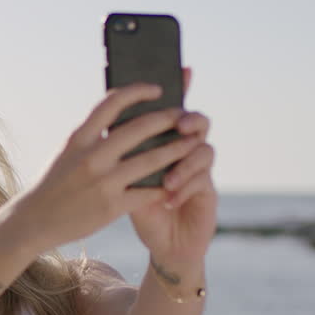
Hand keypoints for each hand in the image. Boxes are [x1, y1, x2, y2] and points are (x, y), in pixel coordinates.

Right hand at [17, 82, 184, 250]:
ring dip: (176, 150)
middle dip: (168, 119)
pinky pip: (148, 191)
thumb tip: (122, 114)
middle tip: (184, 116)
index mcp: (79, 137)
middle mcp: (92, 156)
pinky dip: (165, 185)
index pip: (113, 102)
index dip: (138, 91)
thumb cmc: (55, 183)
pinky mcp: (112, 206)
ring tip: (191, 144)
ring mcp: (103, 182)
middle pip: (140, 128)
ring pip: (151, 160)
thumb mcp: (68, 152)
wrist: (36, 220)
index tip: (157, 89)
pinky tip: (178, 180)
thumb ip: (92, 135)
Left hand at [127, 66, 217, 264]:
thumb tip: (107, 122)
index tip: (183, 69)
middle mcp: (185, 150)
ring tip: (167, 180)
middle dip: (188, 120)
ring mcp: (199, 170)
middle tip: (178, 125)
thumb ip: (121, 151)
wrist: (160, 244)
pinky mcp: (208, 192)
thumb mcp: (122, 178)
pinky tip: (168, 199)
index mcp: (163, 141)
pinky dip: (184, 188)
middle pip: (196, 122)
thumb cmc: (138, 208)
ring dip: (184, 163)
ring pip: (204, 150)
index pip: (174, 107)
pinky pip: (203, 182)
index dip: (182, 87)